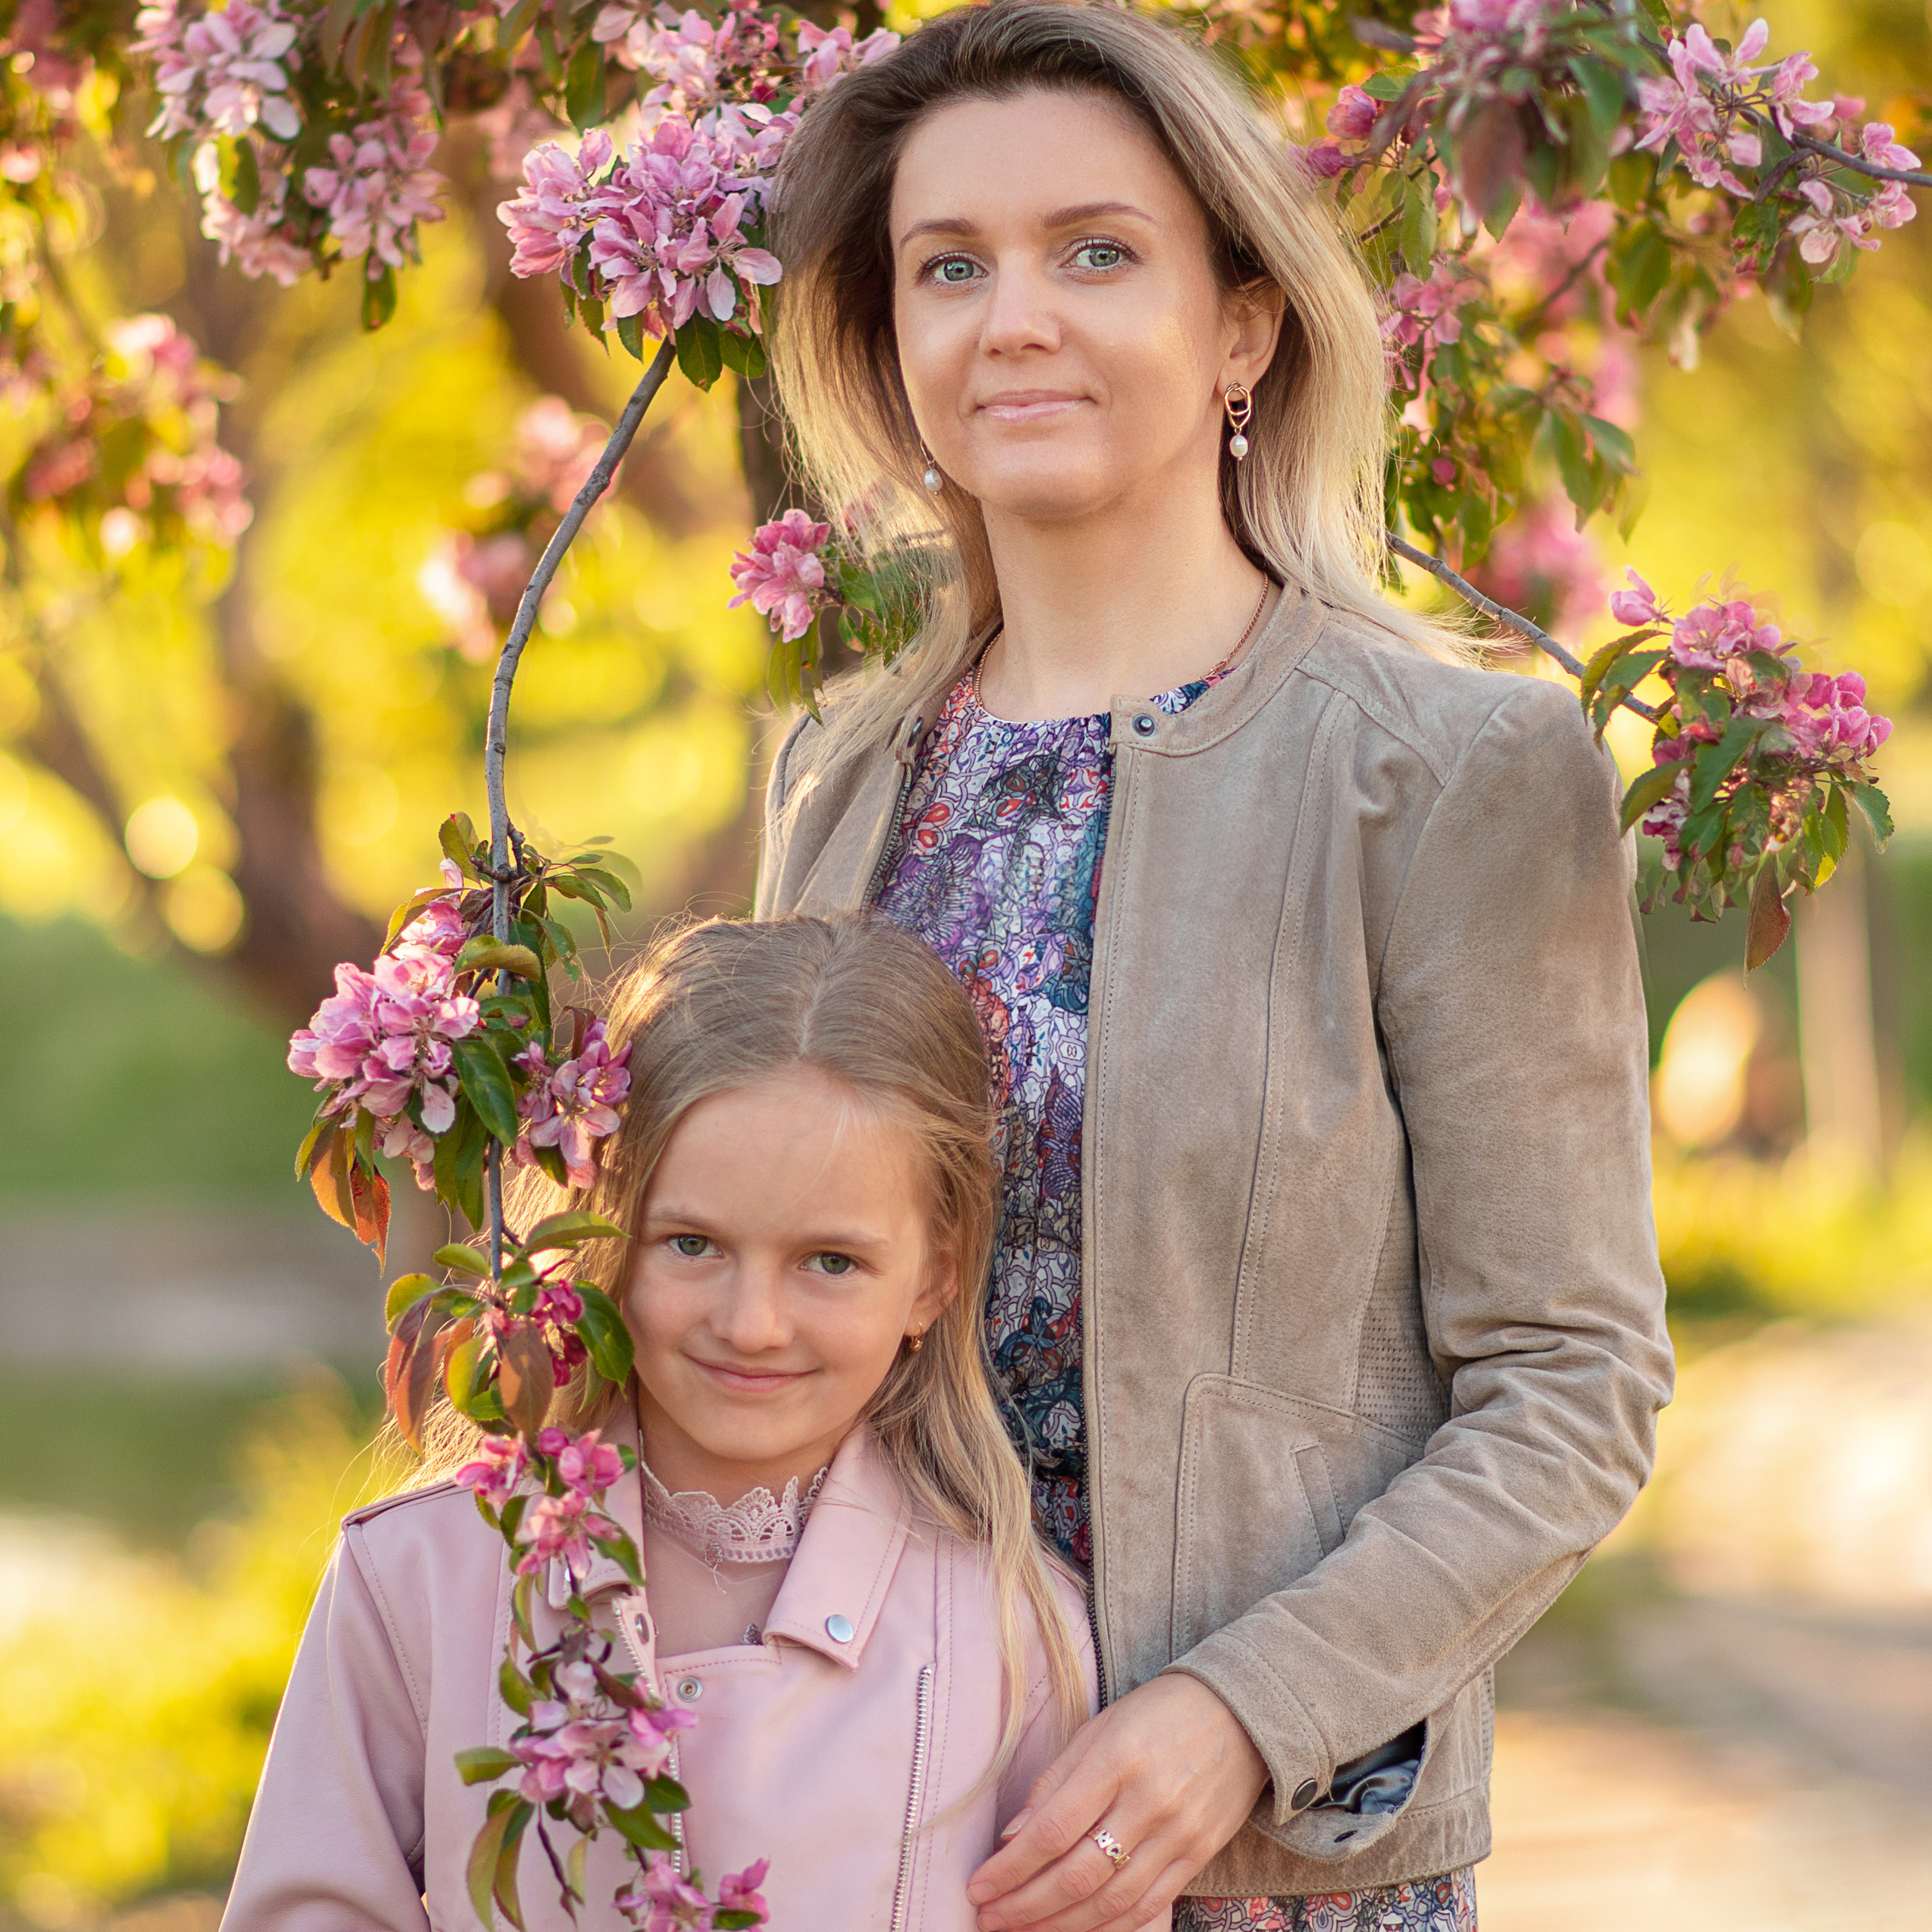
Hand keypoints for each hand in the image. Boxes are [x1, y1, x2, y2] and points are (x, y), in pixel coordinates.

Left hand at [966, 1673, 1269, 1931]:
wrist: (1240, 1712)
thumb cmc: (1156, 1713)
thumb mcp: (1099, 1728)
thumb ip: (1055, 1782)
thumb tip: (1012, 1838)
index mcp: (1116, 1759)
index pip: (1053, 1830)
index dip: (1011, 1867)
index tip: (978, 1885)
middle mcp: (1148, 1802)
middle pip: (1078, 1874)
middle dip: (1026, 1905)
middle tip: (989, 1917)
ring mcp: (1178, 1834)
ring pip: (1111, 1902)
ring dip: (1059, 1925)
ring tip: (1022, 1930)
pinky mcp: (1198, 1857)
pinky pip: (1147, 1906)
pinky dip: (1107, 1926)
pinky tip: (1075, 1929)